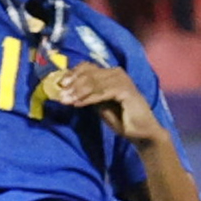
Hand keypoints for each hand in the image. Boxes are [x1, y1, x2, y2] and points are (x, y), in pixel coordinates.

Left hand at [38, 55, 167, 146]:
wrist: (142, 133)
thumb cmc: (121, 119)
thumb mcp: (100, 104)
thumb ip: (88, 94)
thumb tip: (66, 89)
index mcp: (111, 74)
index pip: (88, 67)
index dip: (72, 74)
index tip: (59, 84)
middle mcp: (117, 73)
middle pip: (89, 74)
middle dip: (72, 85)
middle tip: (60, 94)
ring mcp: (123, 80)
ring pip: (94, 82)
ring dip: (78, 91)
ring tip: (66, 100)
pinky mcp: (126, 90)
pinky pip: (103, 92)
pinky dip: (89, 98)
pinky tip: (78, 104)